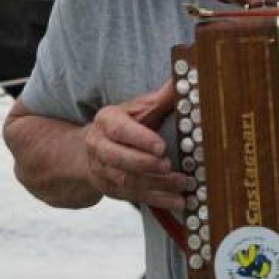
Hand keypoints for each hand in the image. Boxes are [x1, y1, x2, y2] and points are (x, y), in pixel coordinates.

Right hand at [83, 79, 192, 210]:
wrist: (94, 150)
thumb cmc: (123, 125)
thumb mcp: (139, 108)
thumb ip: (161, 97)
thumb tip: (184, 77)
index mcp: (105, 121)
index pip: (119, 130)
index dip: (140, 139)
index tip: (162, 146)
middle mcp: (99, 147)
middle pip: (118, 158)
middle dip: (145, 164)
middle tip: (169, 166)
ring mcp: (104, 171)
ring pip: (127, 181)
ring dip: (156, 184)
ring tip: (182, 182)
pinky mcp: (113, 190)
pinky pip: (135, 197)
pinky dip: (158, 200)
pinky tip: (178, 201)